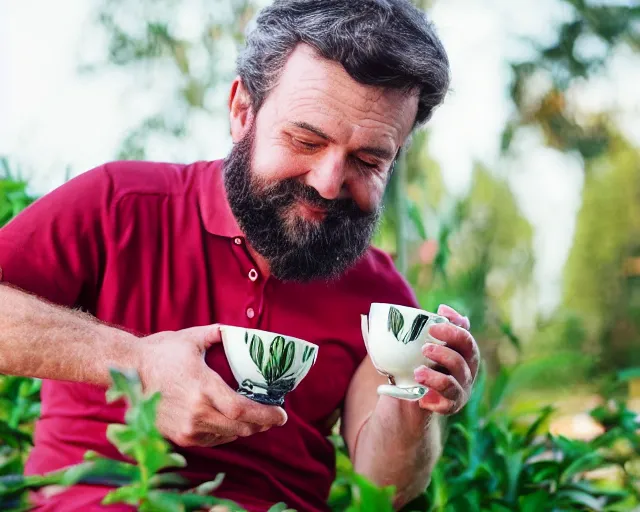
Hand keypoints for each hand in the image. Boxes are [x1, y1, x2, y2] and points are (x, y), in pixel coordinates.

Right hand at [136, 324, 286, 446]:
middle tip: (274, 416)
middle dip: (262, 424)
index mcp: (203, 388)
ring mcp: (186, 428)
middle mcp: (196, 413)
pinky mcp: (179, 436)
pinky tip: (233, 423)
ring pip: (228, 436)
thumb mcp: (192, 338)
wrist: (127, 371)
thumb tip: (242, 331)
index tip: (282, 414)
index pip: (243, 410)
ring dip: (246, 429)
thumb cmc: (160, 353)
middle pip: (240, 427)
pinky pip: (212, 440)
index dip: (266, 415)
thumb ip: (220, 334)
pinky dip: (228, 433)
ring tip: (257, 419)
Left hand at [413, 305, 479, 415]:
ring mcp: (460, 389)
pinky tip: (422, 398)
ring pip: (452, 383)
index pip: (466, 338)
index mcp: (464, 352)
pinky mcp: (450, 406)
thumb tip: (443, 308)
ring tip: (417, 373)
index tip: (433, 326)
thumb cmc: (424, 358)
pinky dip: (433, 400)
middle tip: (424, 348)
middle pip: (463, 359)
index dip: (453, 330)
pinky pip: (446, 404)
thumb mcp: (428, 340)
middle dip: (445, 352)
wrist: (414, 389)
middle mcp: (467, 370)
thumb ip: (438, 324)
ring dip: (435, 377)